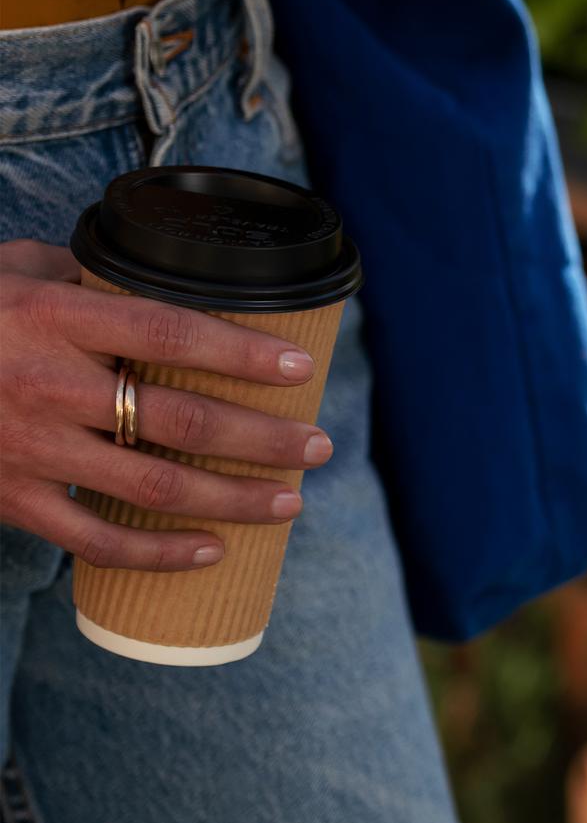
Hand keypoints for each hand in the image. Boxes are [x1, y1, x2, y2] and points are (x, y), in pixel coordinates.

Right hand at [0, 242, 334, 569]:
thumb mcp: (14, 270)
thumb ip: (88, 274)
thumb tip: (165, 275)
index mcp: (53, 317)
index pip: (170, 333)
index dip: (243, 352)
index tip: (302, 366)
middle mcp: (46, 384)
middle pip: (180, 420)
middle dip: (264, 438)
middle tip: (319, 446)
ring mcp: (27, 449)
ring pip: (153, 486)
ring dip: (233, 499)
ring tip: (290, 502)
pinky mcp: (10, 499)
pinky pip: (95, 540)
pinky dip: (158, 553)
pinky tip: (210, 552)